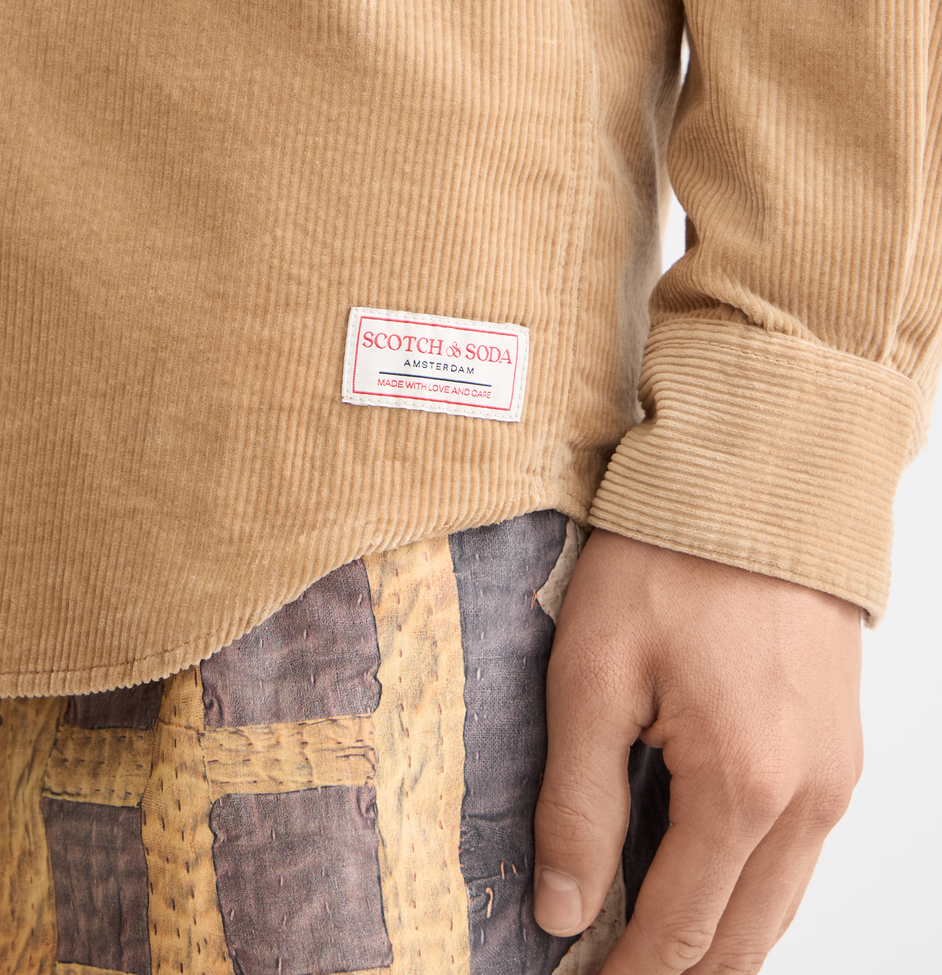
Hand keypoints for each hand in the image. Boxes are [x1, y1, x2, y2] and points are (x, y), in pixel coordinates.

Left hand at [533, 530, 862, 971]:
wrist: (758, 480)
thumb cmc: (669, 561)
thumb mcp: (591, 675)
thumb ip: (578, 804)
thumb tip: (564, 911)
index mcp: (742, 788)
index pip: (679, 933)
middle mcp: (809, 799)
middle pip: (743, 941)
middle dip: (675, 974)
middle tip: (610, 974)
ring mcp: (836, 775)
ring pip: (778, 904)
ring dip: (716, 936)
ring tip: (644, 940)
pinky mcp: (841, 748)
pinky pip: (798, 850)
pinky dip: (748, 883)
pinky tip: (696, 870)